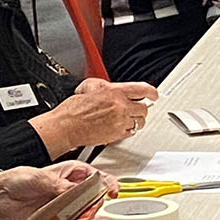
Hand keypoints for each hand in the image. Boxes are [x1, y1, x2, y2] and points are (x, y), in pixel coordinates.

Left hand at [0, 162, 116, 219]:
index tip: (112, 192)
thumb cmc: (18, 179)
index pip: (99, 176)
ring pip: (86, 211)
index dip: (109, 183)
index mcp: (73, 172)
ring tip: (78, 218)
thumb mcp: (40, 178)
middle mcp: (73, 188)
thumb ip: (59, 185)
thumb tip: (74, 191)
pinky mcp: (59, 217)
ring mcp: (67, 203)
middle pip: (95, 197)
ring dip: (85, 216)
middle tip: (89, 209)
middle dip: (95, 204)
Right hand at [34, 80, 158, 152]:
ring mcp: (120, 121)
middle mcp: (120, 106)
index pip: (143, 89)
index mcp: (114, 91)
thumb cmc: (73, 109)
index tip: (154, 95)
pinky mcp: (117, 134)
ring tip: (125, 120)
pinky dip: (127, 131)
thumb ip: (106, 85)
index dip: (152, 93)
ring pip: (139, 122)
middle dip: (141, 109)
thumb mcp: (89, 86)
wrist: (66, 126)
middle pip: (144, 108)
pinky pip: (130, 132)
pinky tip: (118, 127)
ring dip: (135, 121)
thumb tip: (113, 87)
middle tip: (136, 110)